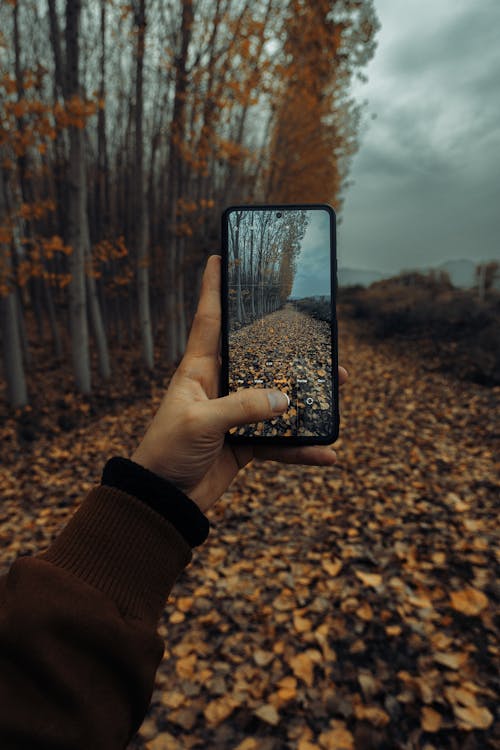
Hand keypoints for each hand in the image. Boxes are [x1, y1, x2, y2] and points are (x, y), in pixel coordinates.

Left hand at [131, 254, 347, 512]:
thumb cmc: (167, 451)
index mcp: (199, 370)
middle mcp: (219, 387)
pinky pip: (280, 443)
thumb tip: (284, 401)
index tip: (219, 257)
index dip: (213, 288)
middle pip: (260, 358)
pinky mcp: (244, 444)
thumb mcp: (201, 423)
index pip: (209, 320)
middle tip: (319, 335)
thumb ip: (242, 408)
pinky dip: (302, 449)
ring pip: (277, 399)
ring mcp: (234, 416)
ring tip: (340, 387)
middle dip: (288, 346)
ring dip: (308, 397)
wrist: (164, 500)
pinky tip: (327, 453)